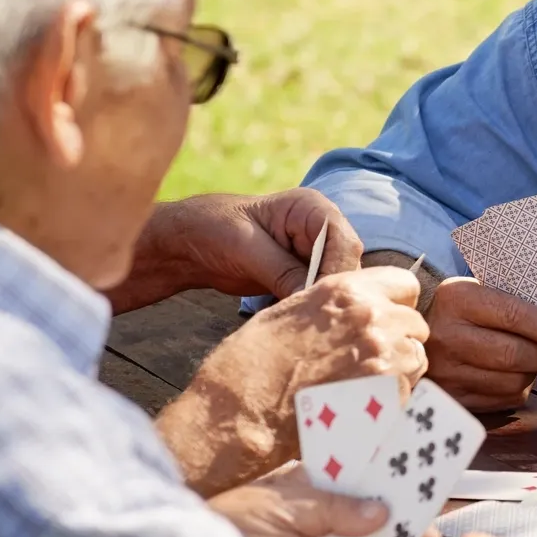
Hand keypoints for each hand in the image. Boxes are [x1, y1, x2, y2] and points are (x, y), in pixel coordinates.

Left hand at [114, 189, 363, 312]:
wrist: (190, 243)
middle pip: (346, 267)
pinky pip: (317, 296)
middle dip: (330, 293)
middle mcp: (321, 231)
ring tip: (304, 326)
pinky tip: (297, 325)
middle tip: (313, 322)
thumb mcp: (246, 247)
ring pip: (335, 285)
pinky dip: (309, 311)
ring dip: (320, 305)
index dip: (336, 273)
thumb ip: (282, 271)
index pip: (344, 242)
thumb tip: (311, 300)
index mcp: (312, 209)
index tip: (316, 300)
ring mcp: (314, 256)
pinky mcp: (303, 277)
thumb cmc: (213, 229)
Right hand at [158, 265, 429, 494]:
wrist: (241, 412)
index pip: (405, 283)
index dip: (397, 304)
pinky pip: (410, 393)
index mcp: (346, 290)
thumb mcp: (291, 312)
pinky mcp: (389, 396)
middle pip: (416, 324)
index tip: (386, 320)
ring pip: (418, 359)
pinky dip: (393, 400)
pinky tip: (362, 407)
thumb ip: (334, 306)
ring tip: (364, 387)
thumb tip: (356, 310)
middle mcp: (372, 316)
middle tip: (370, 361)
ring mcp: (385, 356)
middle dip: (400, 340)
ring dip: (400, 372)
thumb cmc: (252, 364)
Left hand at [210, 462, 445, 536]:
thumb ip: (336, 509)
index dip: (392, 490)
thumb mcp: (284, 505)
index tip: (426, 495)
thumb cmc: (232, 527)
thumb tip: (383, 511)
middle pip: (373, 530)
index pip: (360, 487)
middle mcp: (320, 527)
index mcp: (310, 492)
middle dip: (404, 536)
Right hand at [425, 277, 536, 411]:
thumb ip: (516, 303)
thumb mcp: (477, 291)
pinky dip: (518, 390)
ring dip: (534, 374)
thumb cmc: (459, 309)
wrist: (412, 332)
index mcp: (458, 300)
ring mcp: (447, 371)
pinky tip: (514, 375)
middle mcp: (448, 336)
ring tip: (535, 362)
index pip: (512, 315)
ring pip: (512, 382)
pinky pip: (502, 400)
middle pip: (514, 354)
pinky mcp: (451, 397)